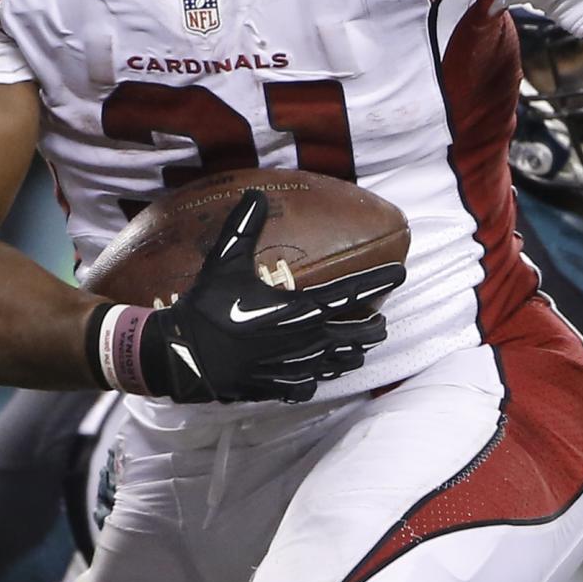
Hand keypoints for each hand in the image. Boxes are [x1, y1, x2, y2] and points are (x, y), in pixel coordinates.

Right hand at [123, 189, 404, 403]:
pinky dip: (314, 380)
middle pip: (354, 337)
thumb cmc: (206, 307)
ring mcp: (291, 368)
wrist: (182, 355)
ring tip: (357, 350)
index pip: (350, 293)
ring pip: (336, 365)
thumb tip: (257, 194)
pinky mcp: (274, 387)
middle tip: (380, 324)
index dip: (378, 281)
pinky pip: (306, 387)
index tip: (401, 273)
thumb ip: (244, 227)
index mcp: (298, 310)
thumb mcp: (224, 261)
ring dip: (350, 356)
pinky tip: (315, 377)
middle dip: (372, 329)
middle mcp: (303, 341)